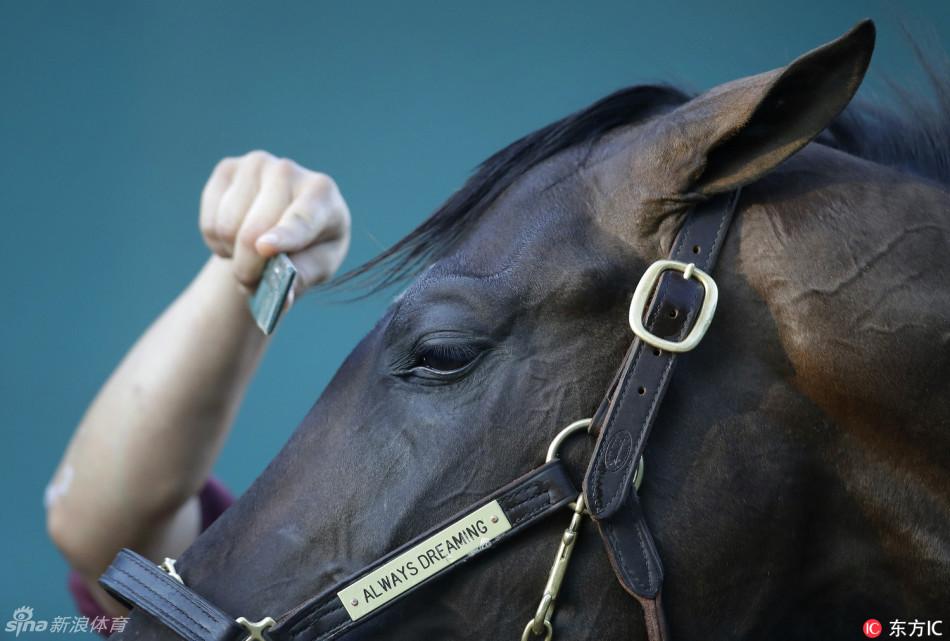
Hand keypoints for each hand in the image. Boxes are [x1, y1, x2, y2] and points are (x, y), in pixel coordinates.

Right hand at [199, 150, 350, 296]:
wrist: (287, 222)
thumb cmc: (311, 245)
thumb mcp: (319, 266)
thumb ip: (303, 278)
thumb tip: (284, 297)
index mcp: (322, 193)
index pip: (301, 218)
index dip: (284, 235)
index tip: (266, 248)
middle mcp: (288, 172)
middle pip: (254, 232)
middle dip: (249, 269)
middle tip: (251, 283)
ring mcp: (255, 165)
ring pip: (227, 228)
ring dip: (233, 255)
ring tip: (251, 254)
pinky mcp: (227, 169)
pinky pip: (209, 222)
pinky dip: (217, 242)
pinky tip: (236, 237)